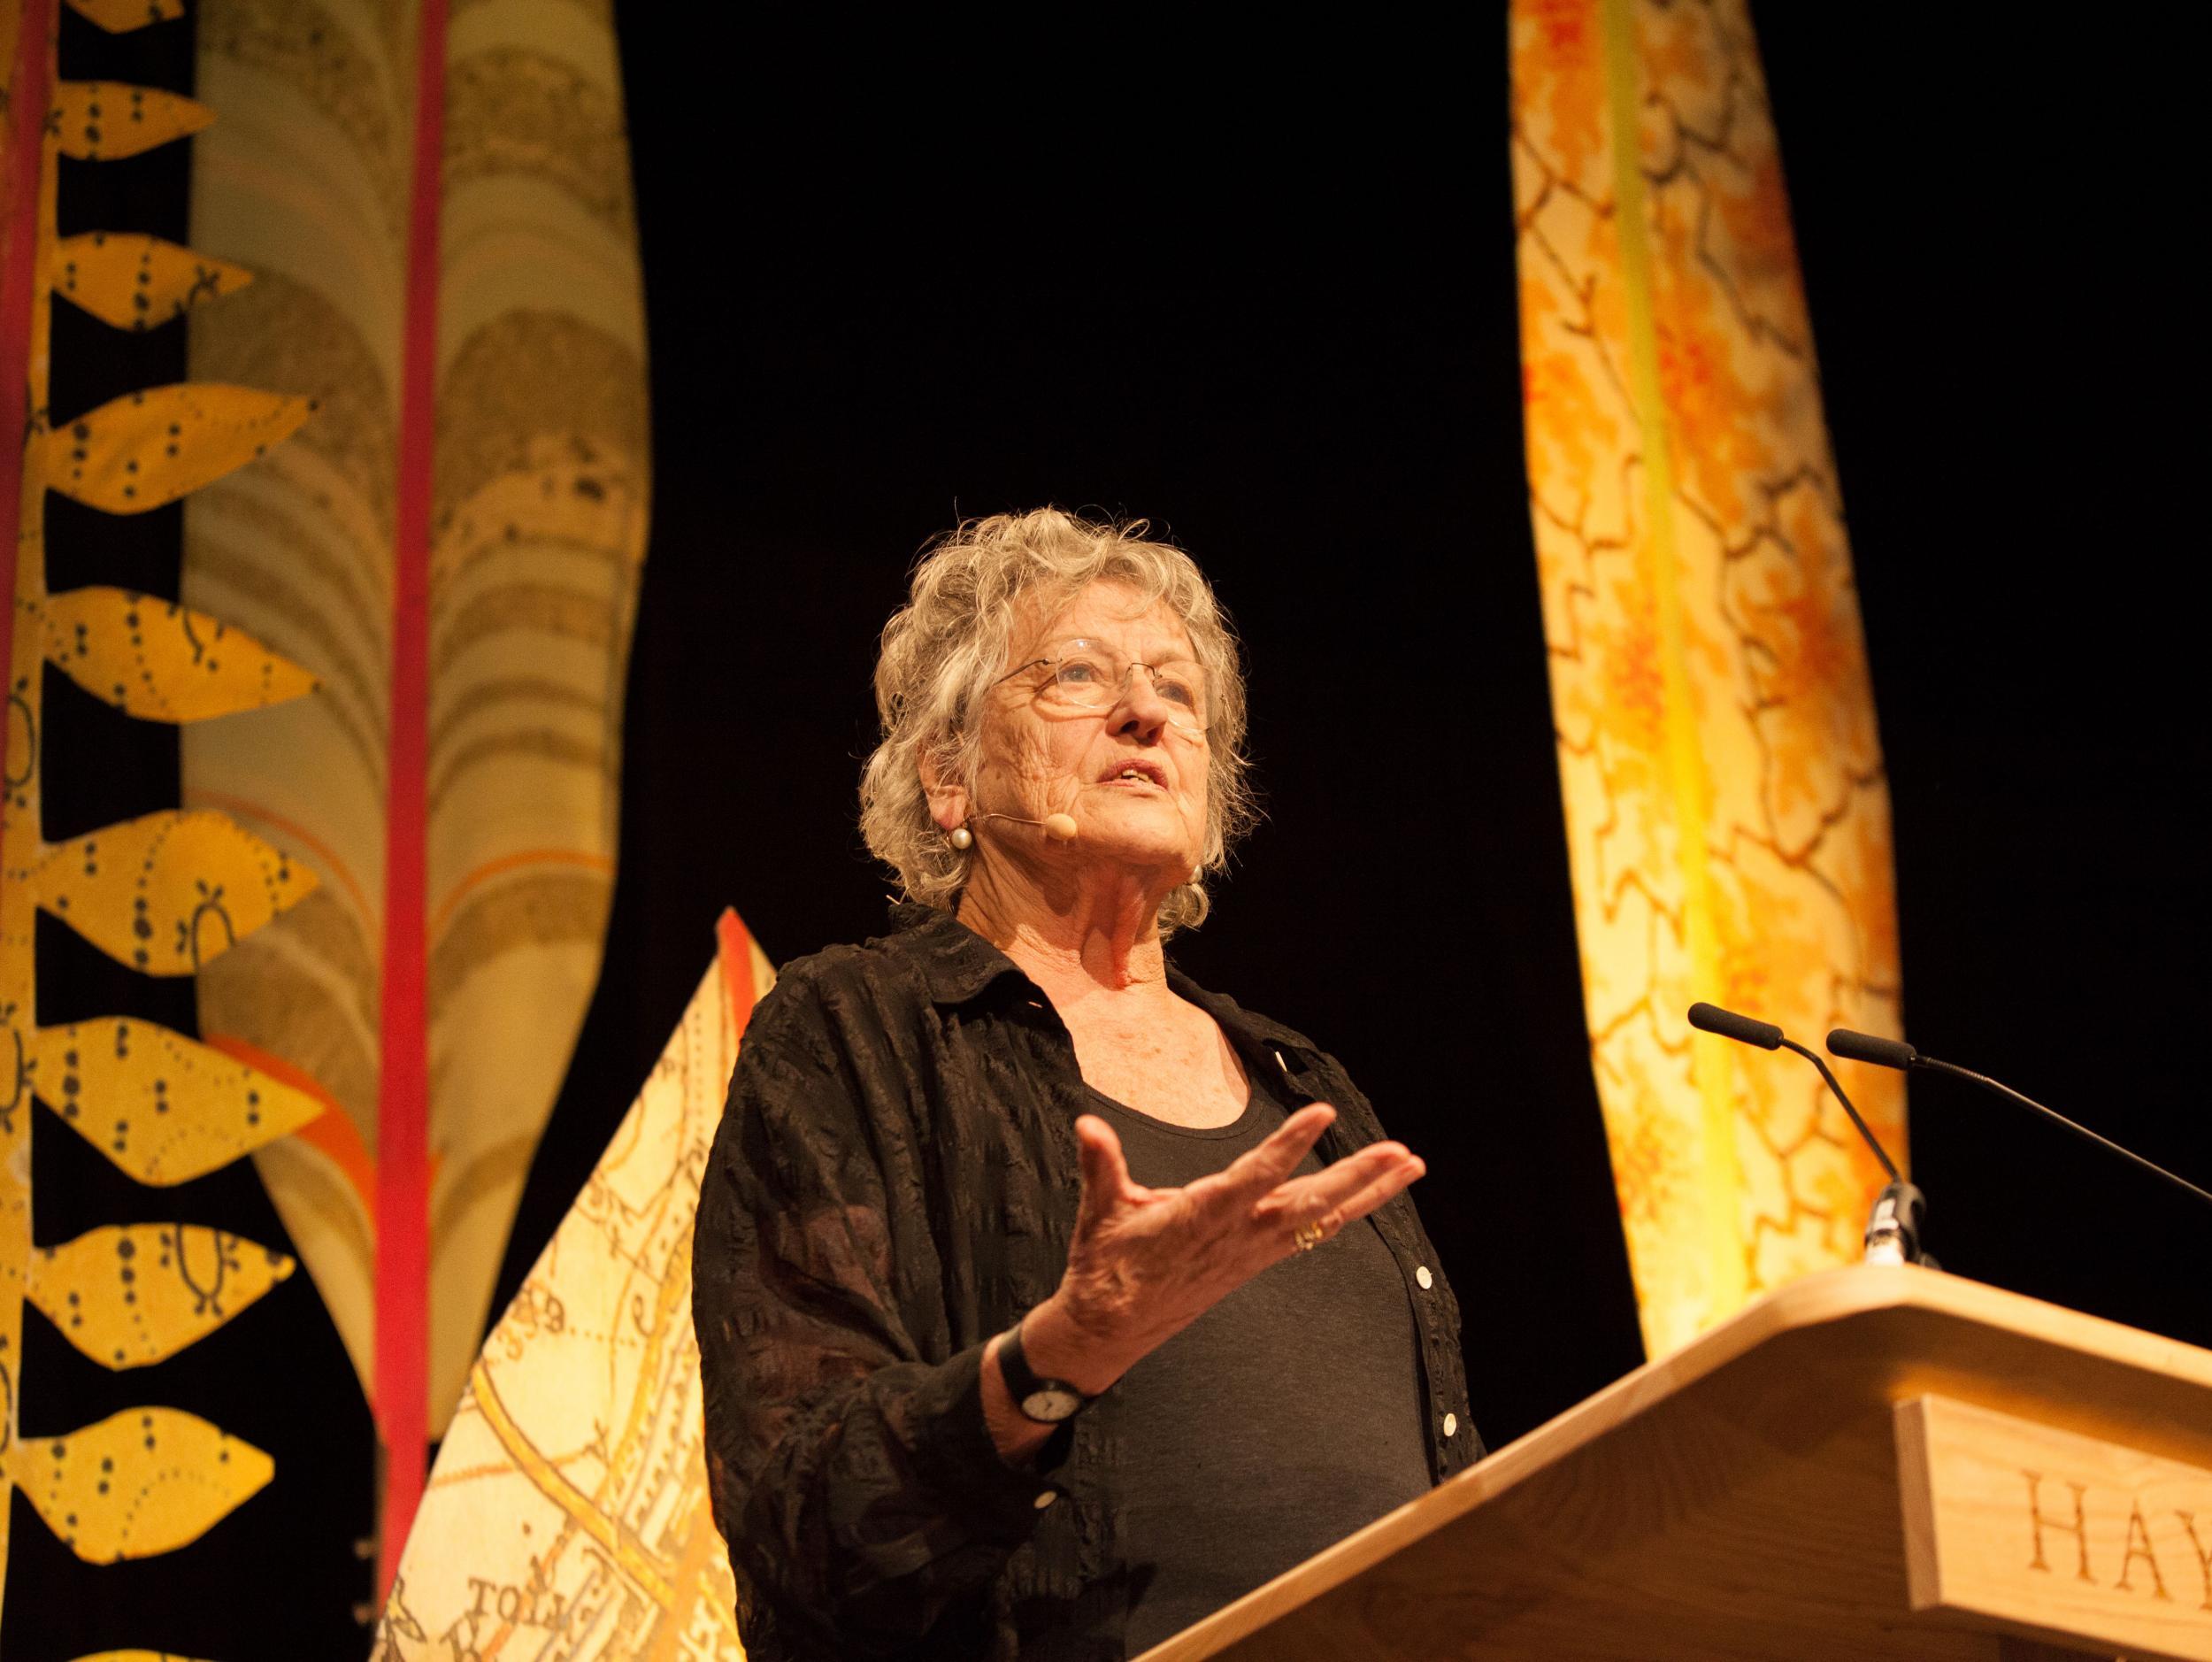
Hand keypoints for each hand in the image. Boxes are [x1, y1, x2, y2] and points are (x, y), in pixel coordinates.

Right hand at [1023, 1104, 1425, 1393]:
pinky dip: (1342, 1213)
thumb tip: (1087, 1125)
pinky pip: (1310, 1233)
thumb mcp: (1099, 1212)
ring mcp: (1252, 1251)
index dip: (1289, 1145)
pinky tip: (1366, 1199)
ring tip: (1409, 1165)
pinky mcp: (1254, 1260)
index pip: (1254, 1176)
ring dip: (1367, 1193)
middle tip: (1401, 1153)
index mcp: (1202, 1217)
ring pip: (1321, 1218)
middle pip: (1310, 1204)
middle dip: (1357, 1178)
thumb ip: (1100, 1164)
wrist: (1112, 1327)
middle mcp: (1239, 1236)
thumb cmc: (1106, 1264)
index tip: (1323, 1114)